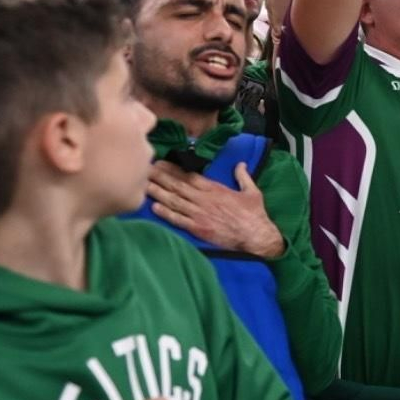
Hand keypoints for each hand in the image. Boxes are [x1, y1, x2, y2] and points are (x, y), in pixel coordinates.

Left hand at [147, 161, 286, 258]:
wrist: (255, 236)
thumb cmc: (254, 214)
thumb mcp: (252, 192)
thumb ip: (243, 176)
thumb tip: (241, 164)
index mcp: (215, 189)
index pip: (189, 176)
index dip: (173, 169)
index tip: (160, 162)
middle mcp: (204, 199)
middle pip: (177, 186)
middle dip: (160, 177)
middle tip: (145, 170)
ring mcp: (199, 214)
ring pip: (174, 201)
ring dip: (158, 192)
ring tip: (144, 185)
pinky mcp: (198, 228)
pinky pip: (178, 219)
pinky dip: (166, 213)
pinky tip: (154, 207)